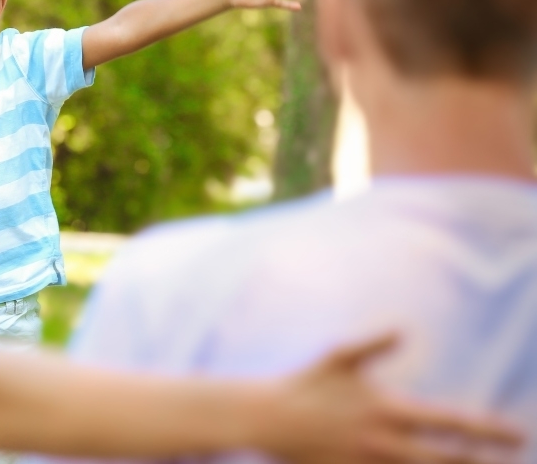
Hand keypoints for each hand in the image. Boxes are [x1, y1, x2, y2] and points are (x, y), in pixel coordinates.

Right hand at [259, 333, 522, 463]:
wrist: (266, 418)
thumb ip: (373, 344)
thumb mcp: (339, 357)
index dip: (489, 430)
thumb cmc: (305, 384)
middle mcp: (384, 442)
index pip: (451, 422)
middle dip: (479, 462)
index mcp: (387, 410)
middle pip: (447, 461)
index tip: (518, 434)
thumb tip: (404, 328)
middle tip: (505, 461)